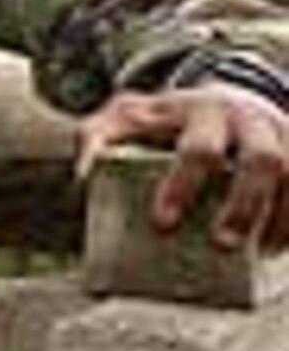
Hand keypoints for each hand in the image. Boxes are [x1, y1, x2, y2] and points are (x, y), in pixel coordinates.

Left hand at [78, 84, 288, 251]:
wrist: (222, 98)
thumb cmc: (165, 120)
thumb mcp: (125, 117)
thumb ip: (96, 138)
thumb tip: (82, 178)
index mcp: (199, 111)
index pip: (197, 149)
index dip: (183, 186)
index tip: (162, 222)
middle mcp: (248, 120)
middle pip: (260, 160)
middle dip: (243, 205)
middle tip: (221, 243)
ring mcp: (282, 134)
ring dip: (282, 215)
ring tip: (260, 251)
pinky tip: (281, 245)